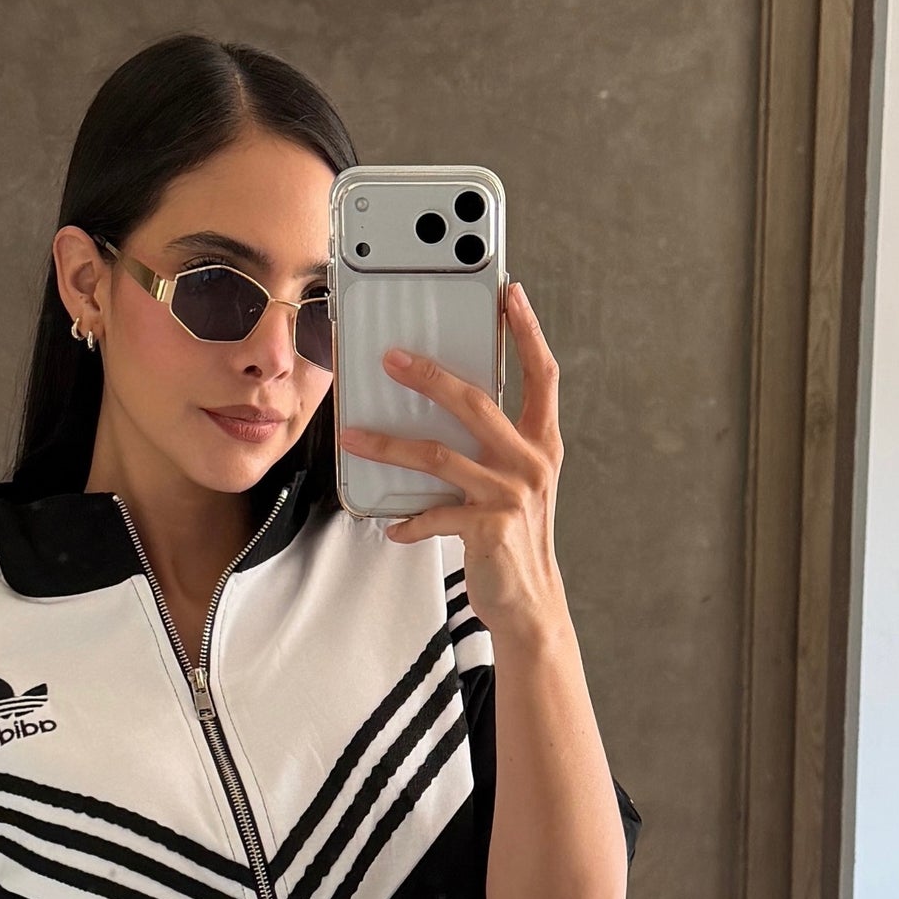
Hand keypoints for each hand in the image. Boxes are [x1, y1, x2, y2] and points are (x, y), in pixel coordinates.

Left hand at [334, 280, 565, 649]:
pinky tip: (393, 526)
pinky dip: (409, 521)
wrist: (531, 603)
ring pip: (439, 455)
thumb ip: (493, 447)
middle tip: (391, 359)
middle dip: (430, 376)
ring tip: (354, 436)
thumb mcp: (516, 485)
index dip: (528, 333)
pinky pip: (435, 514)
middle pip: (475, 403)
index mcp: (543, 444)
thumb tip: (443, 412)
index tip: (510, 295)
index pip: (543, 375)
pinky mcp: (488, 528)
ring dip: (390, 445)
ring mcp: (510, 495)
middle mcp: (530, 463)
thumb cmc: (516, 539)